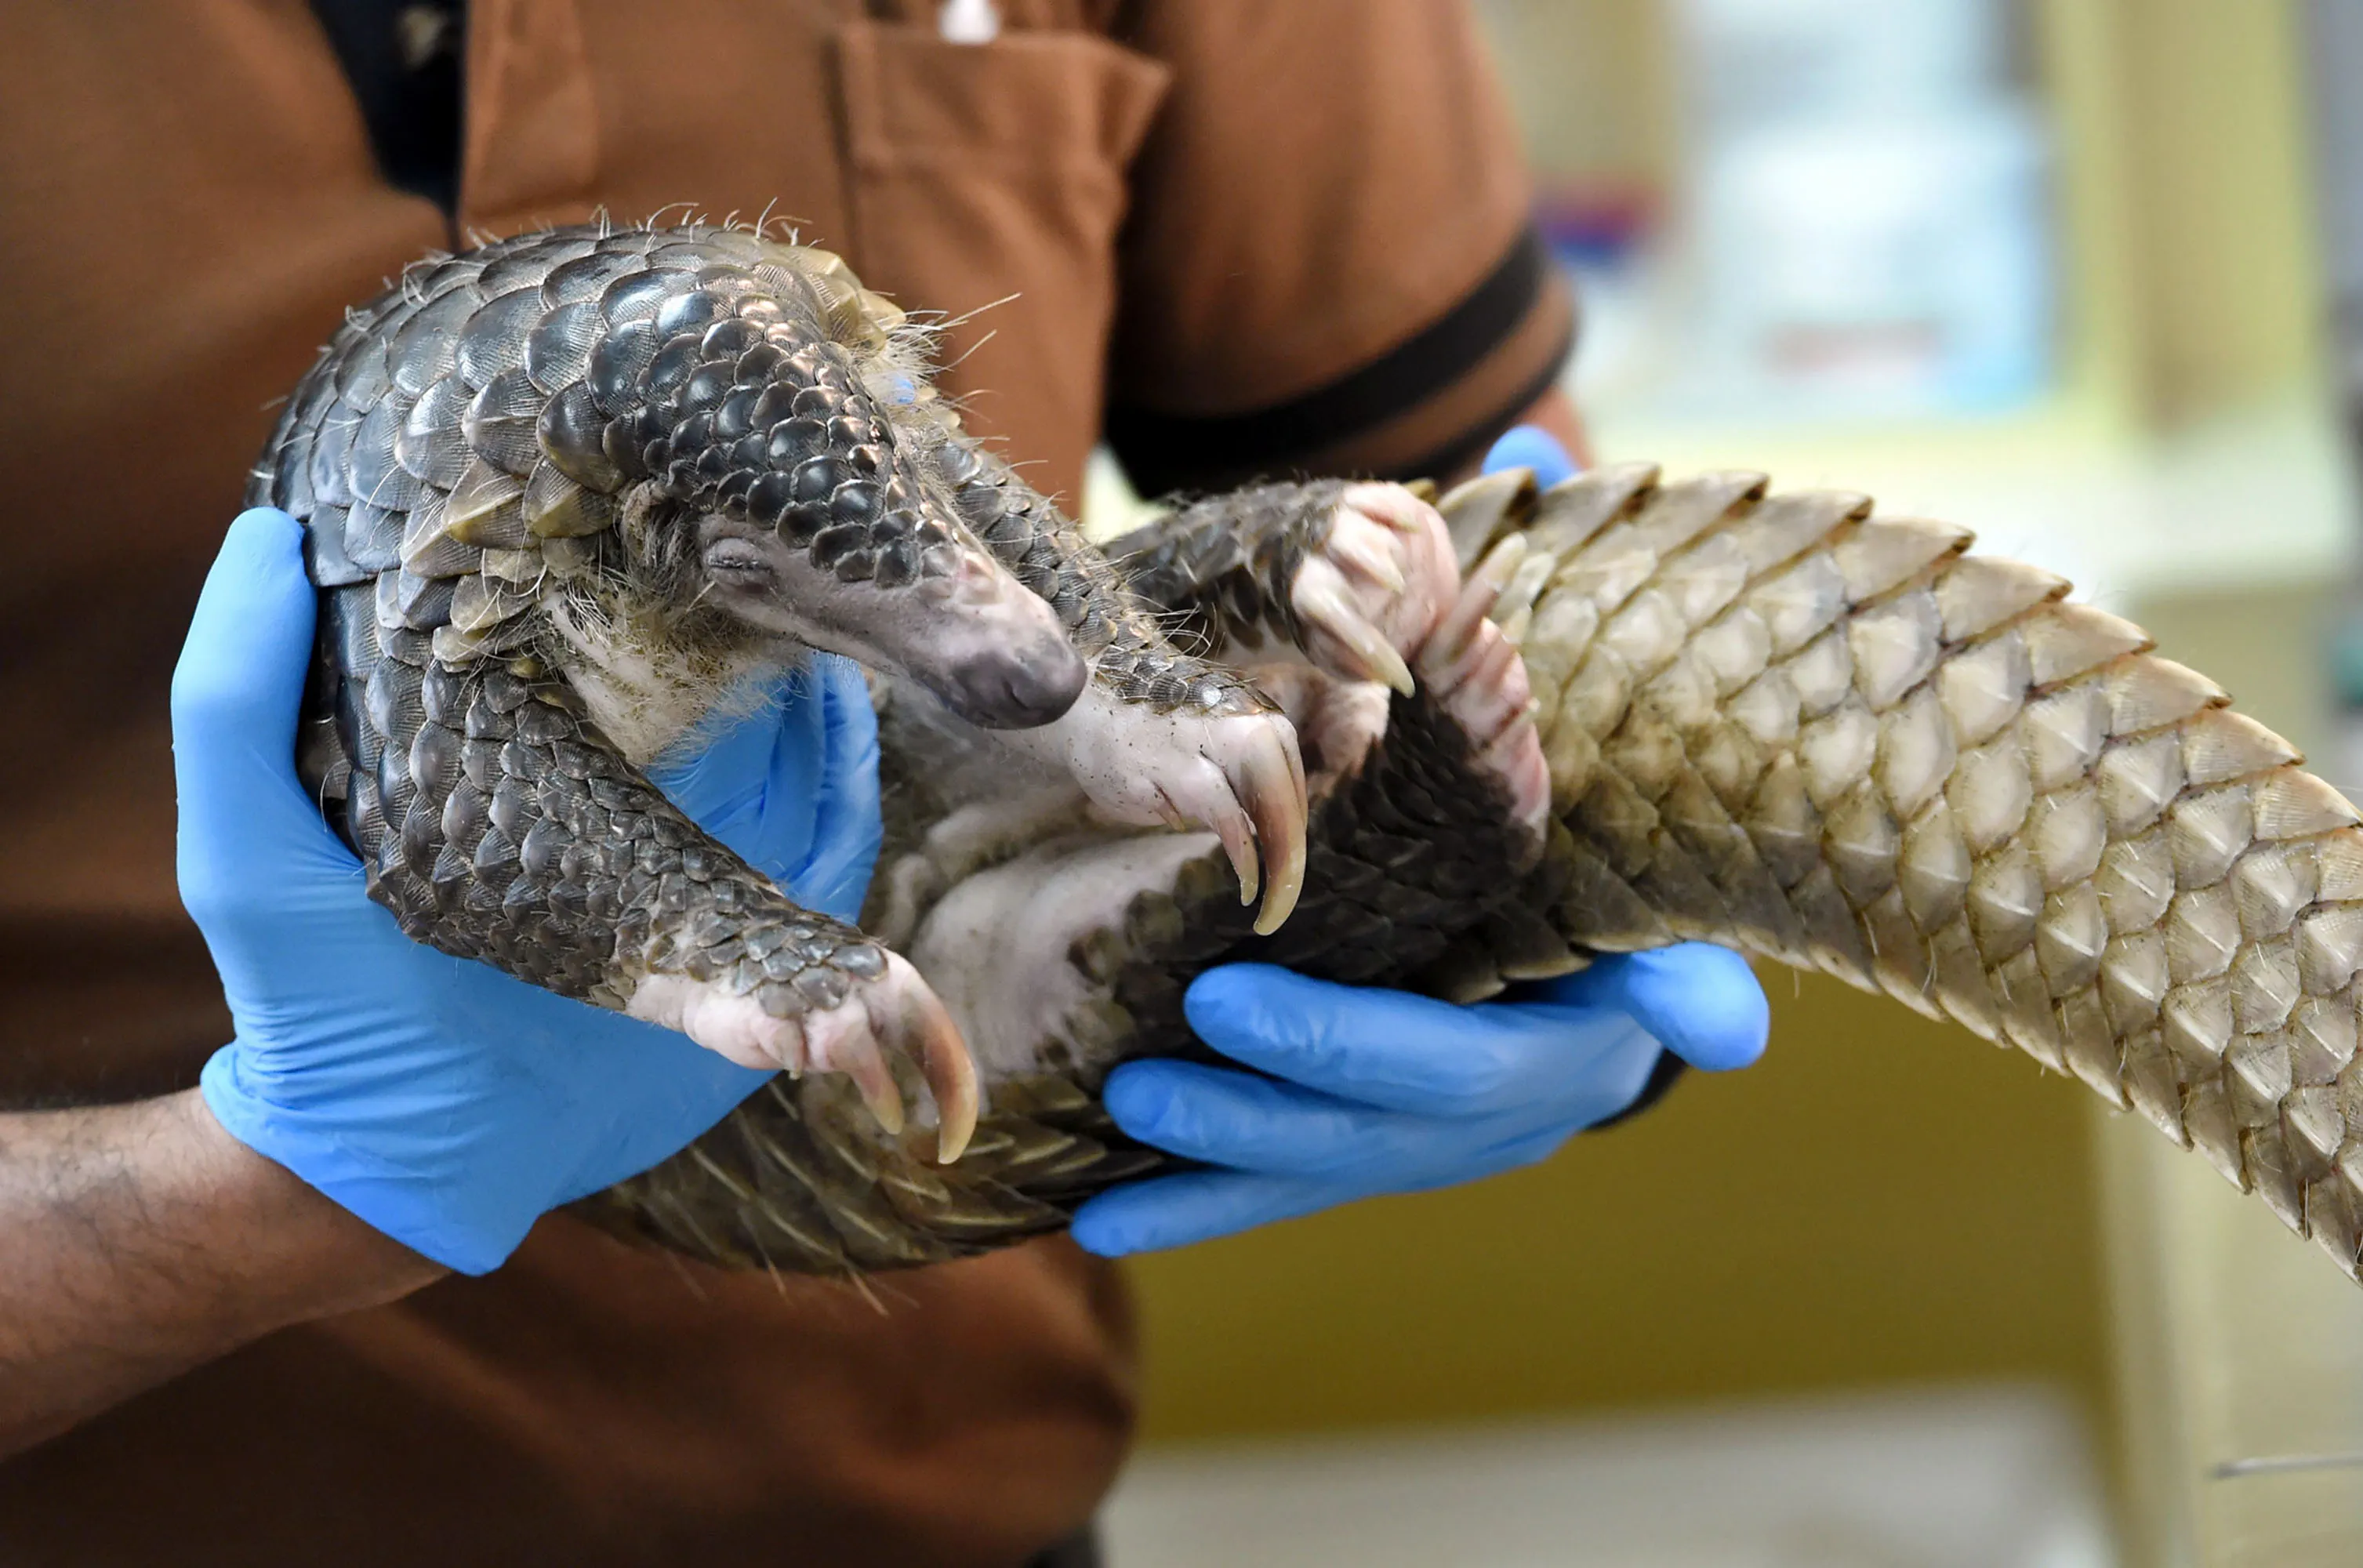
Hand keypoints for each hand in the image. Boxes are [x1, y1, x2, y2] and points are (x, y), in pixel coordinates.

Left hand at [179, 509, 879, 1273]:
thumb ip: (232, 696)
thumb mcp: (246, 844)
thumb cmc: (314, 997)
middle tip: (783, 539)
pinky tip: (858, 716)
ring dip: (821, 684)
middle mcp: (613, 796)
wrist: (401, 1160)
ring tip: (845, 606)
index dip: (629, 560)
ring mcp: (692, 864)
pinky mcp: (745, 936)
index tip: (652, 493)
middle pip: (708, 676)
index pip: (590, 631)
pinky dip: (853, 780)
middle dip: (755, 607)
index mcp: (508, 758)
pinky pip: (827, 849)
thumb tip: (269, 530)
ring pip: (788, 749)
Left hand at [1068, 426, 1771, 1255]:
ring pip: (1349, 1159)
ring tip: (1134, 1104)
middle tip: (1226, 1010)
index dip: (1673, 1000)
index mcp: (1598, 985)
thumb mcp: (1522, 736)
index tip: (1675, 1011)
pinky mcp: (1350, 1163)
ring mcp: (1433, 1141)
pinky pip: (1274, 1196)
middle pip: (1454, 1095)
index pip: (1643, 998)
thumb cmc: (1513, 840)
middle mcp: (1529, 1085)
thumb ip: (1512, 606)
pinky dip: (1193, 1207)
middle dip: (1344, 1055)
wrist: (1514, 971)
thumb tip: (1518, 440)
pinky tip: (1098, 1219)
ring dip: (1245, 1141)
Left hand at [1068, 954, 1765, 1253]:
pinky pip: (1274, 1190)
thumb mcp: (1674, 947)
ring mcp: (1416, 1155)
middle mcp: (1475, 1132)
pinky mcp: (1364, 1156)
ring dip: (1199, 1181)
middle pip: (1349, 1137)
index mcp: (1545, 1067)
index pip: (1432, 1063)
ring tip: (1097, 1182)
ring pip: (1300, 1177)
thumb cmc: (1629, 934)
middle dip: (1239, 1118)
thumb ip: (1685, 987)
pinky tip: (1099, 1219)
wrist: (1617, 989)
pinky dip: (1189, 1207)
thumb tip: (1724, 1029)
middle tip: (1133, 1085)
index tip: (1222, 996)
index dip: (1331, 1041)